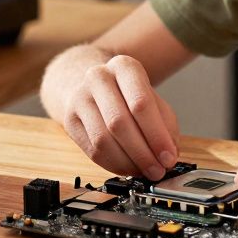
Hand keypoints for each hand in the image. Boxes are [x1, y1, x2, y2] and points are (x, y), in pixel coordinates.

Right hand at [61, 54, 180, 180]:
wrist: (92, 86)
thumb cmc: (128, 94)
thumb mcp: (153, 99)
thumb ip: (165, 125)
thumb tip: (168, 156)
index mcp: (124, 67)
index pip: (140, 103)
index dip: (156, 135)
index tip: (168, 157)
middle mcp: (98, 77)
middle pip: (119, 122)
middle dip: (142, 153)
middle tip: (157, 170)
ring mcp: (79, 98)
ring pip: (103, 140)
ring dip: (127, 163)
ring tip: (144, 171)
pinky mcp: (69, 120)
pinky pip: (92, 151)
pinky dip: (113, 165)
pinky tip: (127, 168)